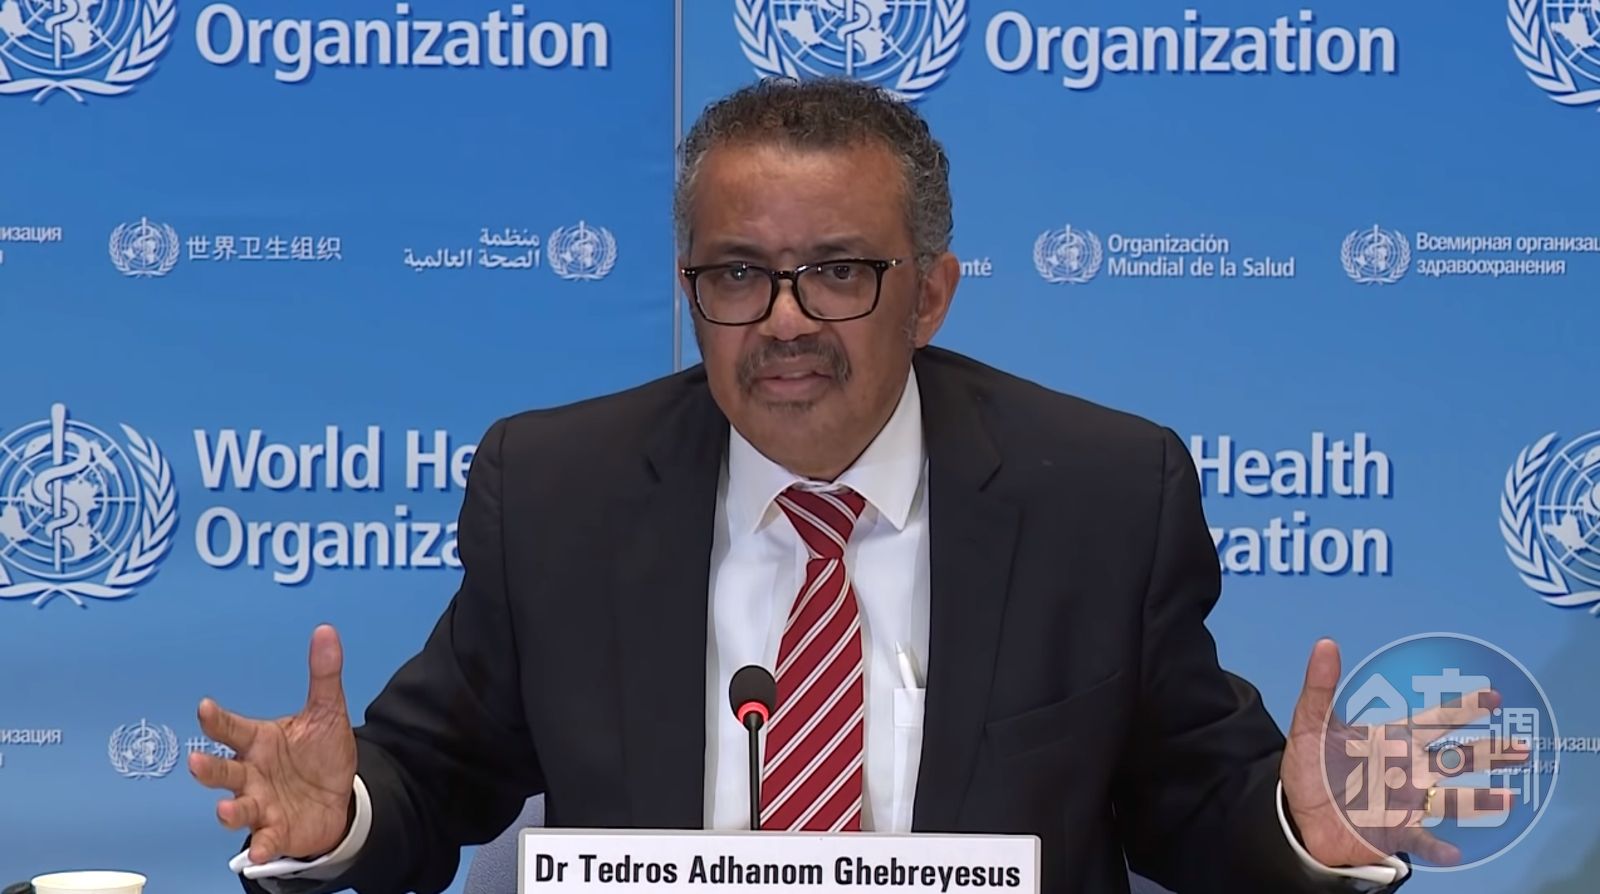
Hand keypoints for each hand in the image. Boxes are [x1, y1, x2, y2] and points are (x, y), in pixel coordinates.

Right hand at [189, 624, 358, 863]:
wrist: (339, 796)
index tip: (204, 707)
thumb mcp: (327, 711)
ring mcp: (260, 803)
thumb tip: (325, 630)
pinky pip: (265, 839)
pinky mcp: (276, 830)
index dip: (217, 720)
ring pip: (237, 808)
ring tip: (226, 811)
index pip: (232, 729)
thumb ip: (324, 674)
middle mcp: (251, 773)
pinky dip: (261, 845)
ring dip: (230, 811)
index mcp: (258, 741)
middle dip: (208, 768)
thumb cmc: (320, 753)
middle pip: (223, 770)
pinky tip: (260, 851)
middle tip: (196, 761)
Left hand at [1281, 639, 1526, 868]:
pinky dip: (1436, 847)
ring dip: (1476, 800)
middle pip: (1456, 759)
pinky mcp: (1395, 831)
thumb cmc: (1313, 767)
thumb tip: (1325, 644)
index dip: (1463, 708)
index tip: (1493, 697)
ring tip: (1505, 798)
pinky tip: (1452, 852)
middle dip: (1489, 753)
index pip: (1435, 721)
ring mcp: (1406, 802)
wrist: (1302, 814)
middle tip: (1522, 748)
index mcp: (1394, 740)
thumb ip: (1320, 687)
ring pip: (1449, 799)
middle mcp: (1409, 770)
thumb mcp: (1310, 724)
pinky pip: (1420, 840)